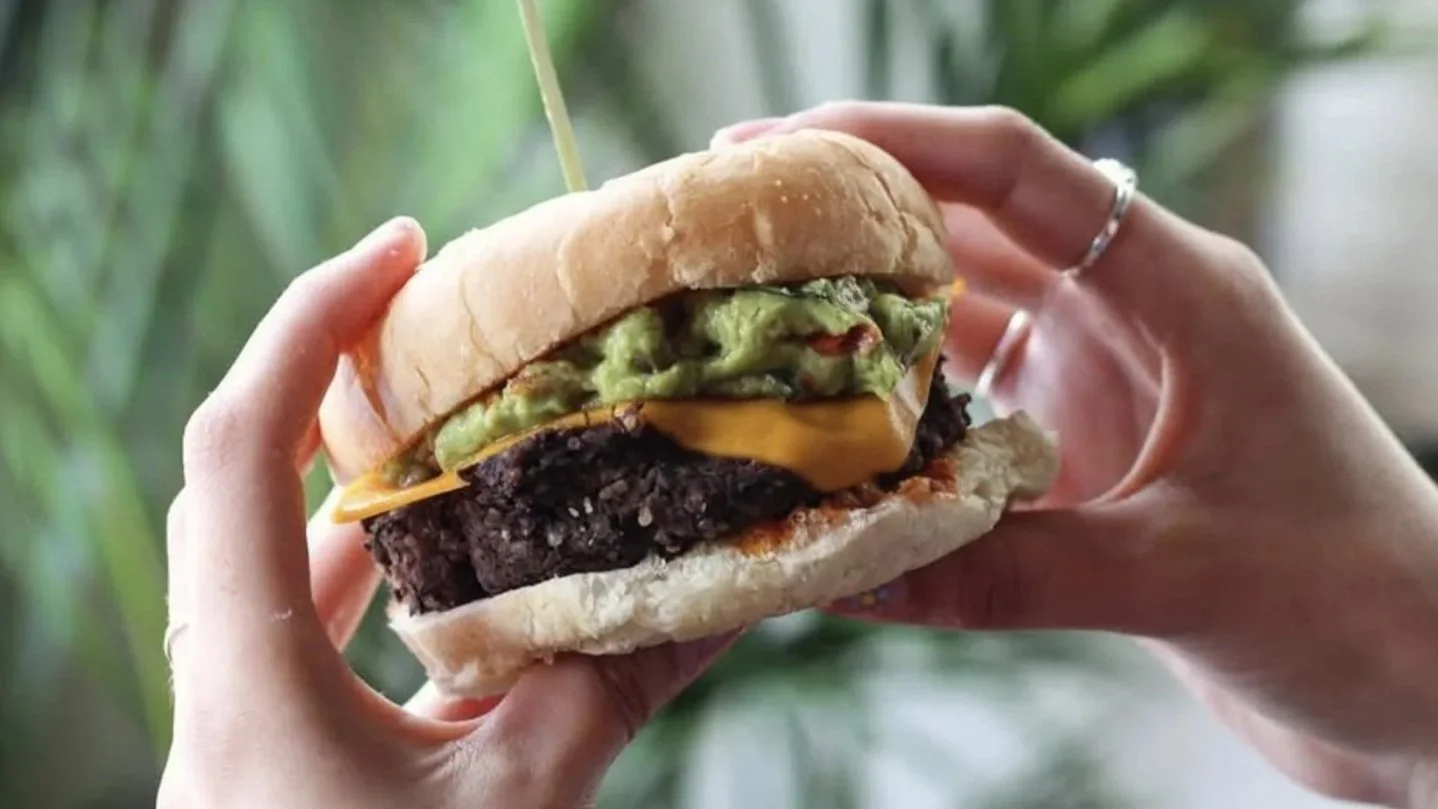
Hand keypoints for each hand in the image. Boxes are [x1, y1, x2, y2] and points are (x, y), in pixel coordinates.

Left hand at [158, 218, 733, 808]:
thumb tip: (723, 600)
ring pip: (278, 564)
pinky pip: (308, 630)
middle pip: (243, 485)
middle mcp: (221, 688)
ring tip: (471, 437)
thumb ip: (607, 699)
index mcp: (249, 683)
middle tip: (440, 326)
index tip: (397, 245)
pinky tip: (464, 577)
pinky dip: (380, 582)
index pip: (236, 450)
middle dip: (338, 388)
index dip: (305, 323)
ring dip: (369, 491)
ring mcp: (239, 726)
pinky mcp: (274, 759)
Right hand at [716, 103, 1437, 807]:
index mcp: (1181, 290)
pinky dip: (899, 415)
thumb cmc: (1358, 601)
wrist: (1424, 685)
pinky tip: (829, 429)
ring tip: (752, 317)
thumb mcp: (1184, 576)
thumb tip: (842, 572)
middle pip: (970, 228)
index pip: (1018, 173)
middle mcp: (1134, 316)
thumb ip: (1013, 572)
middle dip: (849, 216)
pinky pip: (970, 410)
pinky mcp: (1090, 450)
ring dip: (865, 316)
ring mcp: (1108, 382)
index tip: (775, 146)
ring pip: (961, 319)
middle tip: (730, 225)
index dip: (893, 143)